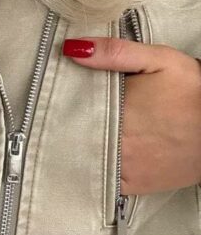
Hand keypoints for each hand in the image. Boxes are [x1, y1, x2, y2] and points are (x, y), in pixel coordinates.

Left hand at [62, 37, 200, 194]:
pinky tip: (85, 158)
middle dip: (61, 125)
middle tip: (50, 116)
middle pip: (72, 134)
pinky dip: (90, 171)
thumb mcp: (160, 60)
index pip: (70, 107)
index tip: (48, 95)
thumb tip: (71, 48)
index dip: (57, 101)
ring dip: (72, 149)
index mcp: (115, 110)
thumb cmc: (195, 91)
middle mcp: (115, 143)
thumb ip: (114, 52)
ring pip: (82, 159)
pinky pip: (100, 181)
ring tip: (63, 136)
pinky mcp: (134, 185)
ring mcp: (123, 167)